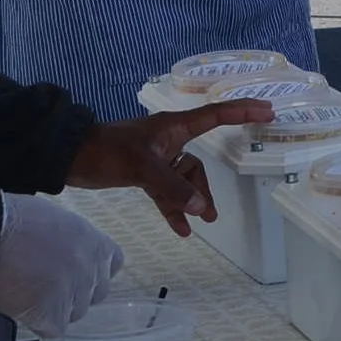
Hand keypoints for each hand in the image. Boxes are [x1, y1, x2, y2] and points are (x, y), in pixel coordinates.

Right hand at [0, 193, 123, 337]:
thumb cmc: (15, 220)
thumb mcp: (58, 220)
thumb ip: (73, 243)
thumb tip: (68, 256)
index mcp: (96, 244)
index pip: (112, 266)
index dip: (92, 271)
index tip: (73, 271)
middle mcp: (91, 270)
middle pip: (93, 295)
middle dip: (73, 293)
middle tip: (44, 284)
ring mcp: (73, 293)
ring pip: (72, 314)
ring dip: (53, 309)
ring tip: (26, 292)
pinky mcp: (51, 313)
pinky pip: (51, 329)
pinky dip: (36, 322)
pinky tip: (20, 305)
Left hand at [66, 99, 273, 236]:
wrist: (70, 157)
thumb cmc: (107, 151)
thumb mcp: (141, 167)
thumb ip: (172, 188)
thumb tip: (201, 208)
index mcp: (174, 127)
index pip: (217, 114)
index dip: (244, 111)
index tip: (269, 110)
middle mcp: (170, 140)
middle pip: (199, 162)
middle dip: (206, 187)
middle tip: (213, 213)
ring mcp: (158, 158)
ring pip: (184, 181)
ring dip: (190, 202)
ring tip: (199, 224)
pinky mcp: (145, 173)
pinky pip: (168, 192)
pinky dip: (174, 208)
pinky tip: (181, 229)